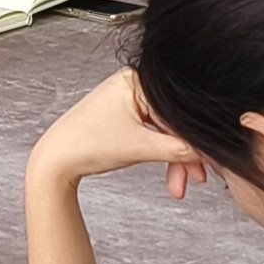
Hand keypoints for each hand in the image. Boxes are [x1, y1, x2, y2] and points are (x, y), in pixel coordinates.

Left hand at [29, 71, 207, 198]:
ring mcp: (129, 98)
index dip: (194, 139)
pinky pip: (153, 132)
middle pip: (173, 121)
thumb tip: (207, 151)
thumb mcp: (140, 148)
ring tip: (177, 184)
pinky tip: (169, 171)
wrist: (55, 160)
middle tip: (194, 178)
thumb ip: (179, 150)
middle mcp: (134, 84)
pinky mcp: (125, 113)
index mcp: (138, 79)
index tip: (207, 162)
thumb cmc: (86, 144)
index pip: (178, 111)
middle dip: (184, 154)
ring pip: (165, 130)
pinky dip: (161, 152)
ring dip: (174, 159)